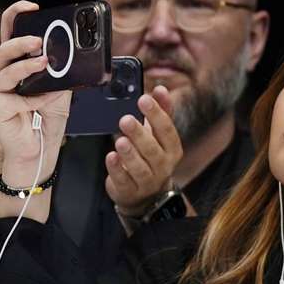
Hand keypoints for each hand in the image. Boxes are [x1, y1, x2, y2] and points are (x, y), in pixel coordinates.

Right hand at [0, 2, 71, 188]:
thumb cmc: (47, 121)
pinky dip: (27, 83)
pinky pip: (8, 85)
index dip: (16, 15)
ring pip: (2, 62)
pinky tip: (41, 86)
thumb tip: (69, 54)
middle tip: (39, 38)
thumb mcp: (61, 91)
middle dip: (19, 36)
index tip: (32, 7)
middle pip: (3, 44)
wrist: (40, 151)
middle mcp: (2, 72)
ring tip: (41, 57)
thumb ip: (61, 73)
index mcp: (17, 64)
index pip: (10, 32)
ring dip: (23, 57)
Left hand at [104, 86, 183, 214]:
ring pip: (140, 168)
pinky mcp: (129, 191)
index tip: (144, 99)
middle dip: (139, 134)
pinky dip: (116, 169)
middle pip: (152, 150)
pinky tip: (111, 157)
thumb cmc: (150, 157)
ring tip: (120, 140)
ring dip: (130, 153)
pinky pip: (123, 180)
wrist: (145, 194)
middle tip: (126, 119)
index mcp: (172, 149)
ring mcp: (147, 182)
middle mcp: (162, 166)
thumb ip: (161, 112)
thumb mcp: (158, 135)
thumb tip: (161, 89)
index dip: (156, 114)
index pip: (167, 131)